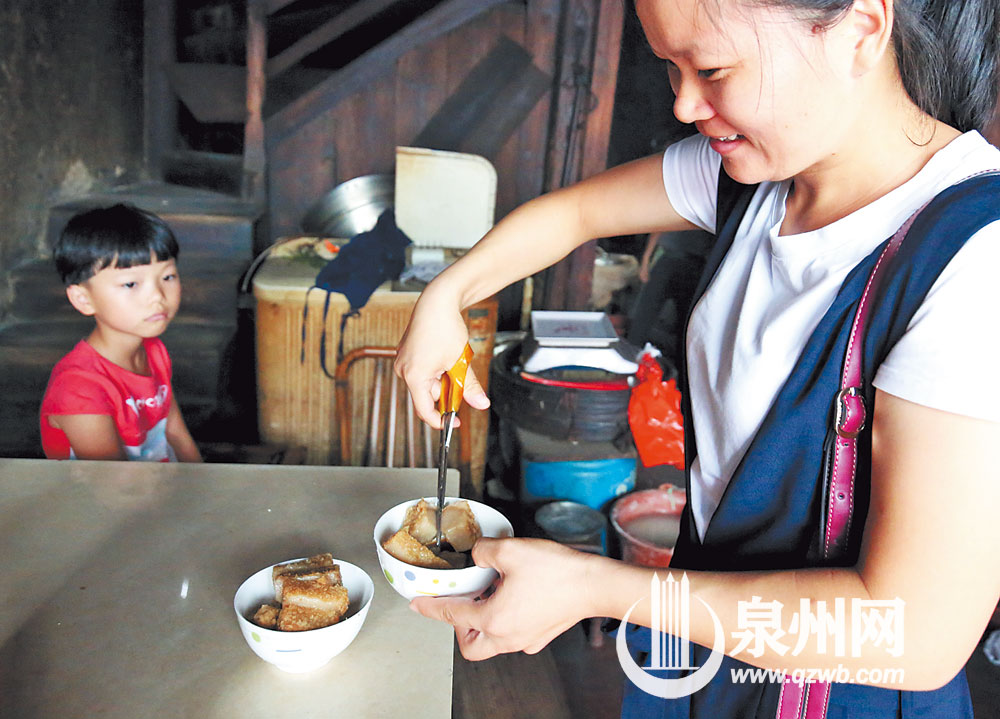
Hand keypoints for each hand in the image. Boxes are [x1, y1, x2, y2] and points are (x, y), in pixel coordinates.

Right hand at [394, 287, 489, 428]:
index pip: (424, 410)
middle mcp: (404, 370)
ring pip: (426, 383)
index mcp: (413, 376)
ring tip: (453, 360)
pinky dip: (437, 370)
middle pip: (427, 395)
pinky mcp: (407, 354)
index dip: (441, 420)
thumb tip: (480, 404)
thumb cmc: (444, 328)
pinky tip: (445, 356)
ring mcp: (404, 361)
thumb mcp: (460, 362)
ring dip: (443, 379)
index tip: (454, 422)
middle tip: (461, 376)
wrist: (437, 301)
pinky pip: (423, 371)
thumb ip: (469, 387)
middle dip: (446, 391)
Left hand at [409, 537, 600, 659]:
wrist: (594, 584)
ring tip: (489, 595)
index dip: (431, 607)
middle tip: (461, 604)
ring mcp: (526, 640)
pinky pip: (514, 636)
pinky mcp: (541, 636)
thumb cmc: (558, 572)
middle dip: (458, 628)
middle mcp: (508, 636)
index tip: (418, 604)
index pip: (452, 614)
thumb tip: (478, 553)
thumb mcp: (510, 550)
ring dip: (483, 624)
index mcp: (494, 619)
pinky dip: (506, 621)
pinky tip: (513, 598)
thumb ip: (484, 550)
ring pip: (492, 642)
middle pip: (470, 645)